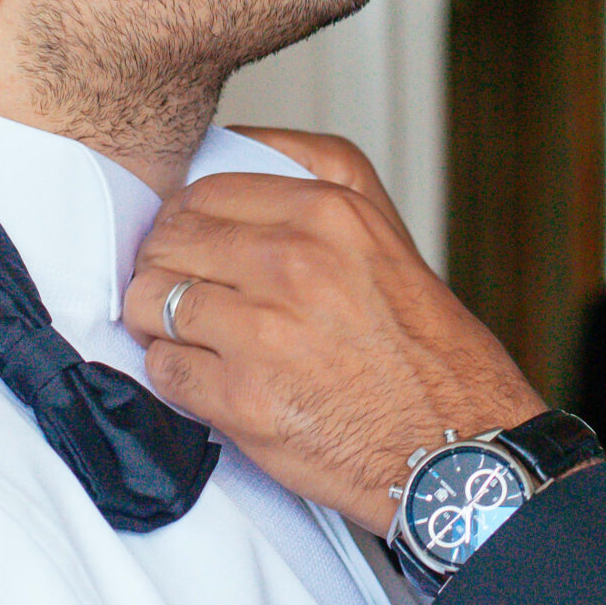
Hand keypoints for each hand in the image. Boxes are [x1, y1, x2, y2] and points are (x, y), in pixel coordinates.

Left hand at [124, 138, 545, 533]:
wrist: (454, 446)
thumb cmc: (422, 346)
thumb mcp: (383, 228)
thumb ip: (310, 180)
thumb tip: (225, 157)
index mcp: (328, 212)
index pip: (203, 191)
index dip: (184, 218)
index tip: (187, 241)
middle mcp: (294, 262)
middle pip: (168, 240)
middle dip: (164, 265)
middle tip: (180, 289)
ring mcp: (264, 332)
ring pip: (151, 301)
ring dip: (159, 320)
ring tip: (187, 334)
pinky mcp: (243, 399)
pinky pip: (163, 368)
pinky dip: (174, 374)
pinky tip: (205, 377)